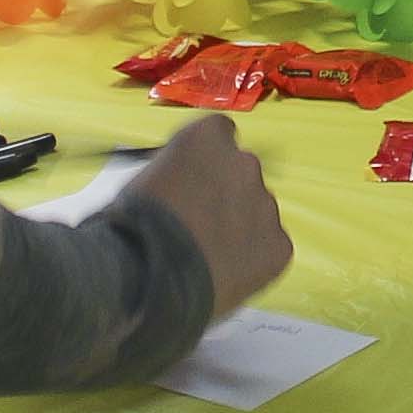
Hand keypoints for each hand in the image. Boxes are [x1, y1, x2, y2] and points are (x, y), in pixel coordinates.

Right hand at [125, 114, 291, 320]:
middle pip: (242, 170)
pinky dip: (254, 256)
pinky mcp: (279, 244)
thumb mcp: (145, 178)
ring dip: (241, 223)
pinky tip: (226, 272)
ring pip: (257, 208)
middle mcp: (244, 163)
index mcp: (208, 137)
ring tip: (211, 253)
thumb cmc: (134, 226)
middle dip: (227, 190)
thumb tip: (182, 183)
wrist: (151, 278)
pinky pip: (270, 244)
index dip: (207, 159)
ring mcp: (266, 204)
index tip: (195, 178)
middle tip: (204, 220)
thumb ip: (176, 170)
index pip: (219, 133)